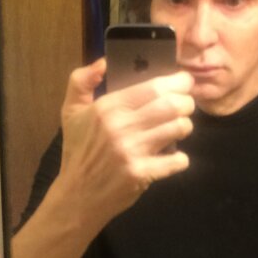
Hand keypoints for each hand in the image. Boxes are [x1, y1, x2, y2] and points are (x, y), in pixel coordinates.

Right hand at [57, 58, 194, 228]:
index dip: (178, 82)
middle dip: (186, 103)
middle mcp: (121, 127)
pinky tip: (171, 157)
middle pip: (172, 105)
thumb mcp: (70, 112)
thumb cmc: (78, 151)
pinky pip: (177, 160)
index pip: (154, 87)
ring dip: (184, 127)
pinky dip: (180, 158)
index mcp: (107, 107)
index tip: (184, 83)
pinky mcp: (141, 173)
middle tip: (184, 106)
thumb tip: (104, 62)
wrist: (77, 196)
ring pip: (178, 128)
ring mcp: (132, 151)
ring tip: (178, 128)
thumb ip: (81, 81)